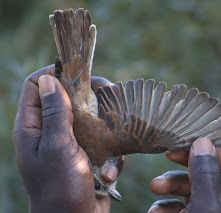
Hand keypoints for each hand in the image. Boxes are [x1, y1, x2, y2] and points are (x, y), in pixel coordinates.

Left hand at [13, 65, 122, 212]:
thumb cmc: (60, 188)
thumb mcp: (57, 147)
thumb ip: (55, 113)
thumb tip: (50, 79)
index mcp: (33, 127)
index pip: (37, 86)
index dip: (56, 74)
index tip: (81, 72)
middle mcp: (50, 131)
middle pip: (68, 98)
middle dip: (90, 96)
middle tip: (112, 92)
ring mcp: (70, 143)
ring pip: (90, 118)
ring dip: (106, 127)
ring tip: (117, 132)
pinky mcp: (88, 155)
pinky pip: (102, 141)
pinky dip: (110, 154)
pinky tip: (109, 172)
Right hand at [148, 138, 220, 212]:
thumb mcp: (204, 210)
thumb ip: (204, 177)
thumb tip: (202, 142)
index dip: (213, 150)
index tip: (189, 140)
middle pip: (208, 175)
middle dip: (184, 166)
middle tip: (168, 153)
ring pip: (191, 190)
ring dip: (170, 186)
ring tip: (155, 187)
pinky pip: (180, 207)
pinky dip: (165, 206)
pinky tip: (155, 211)